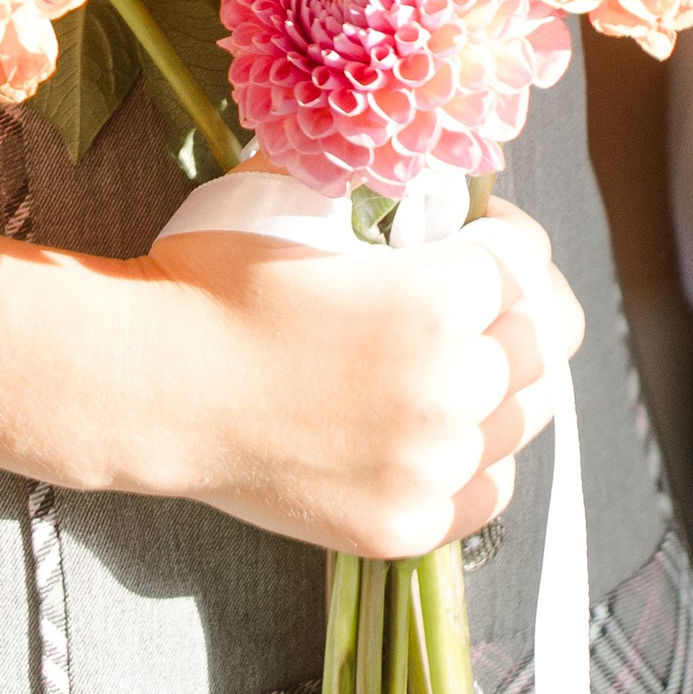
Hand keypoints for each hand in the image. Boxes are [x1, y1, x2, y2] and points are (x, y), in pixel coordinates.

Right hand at [138, 202, 583, 556]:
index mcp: (442, 298)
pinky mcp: (406, 527)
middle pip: (538, 341)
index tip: (469, 234)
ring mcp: (431, 467)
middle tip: (460, 300)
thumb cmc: (222, 278)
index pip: (526, 260)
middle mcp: (452, 387)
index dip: (499, 236)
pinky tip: (432, 430)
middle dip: (504, 309)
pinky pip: (490, 491)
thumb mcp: (305, 192)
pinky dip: (476, 460)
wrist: (153, 385)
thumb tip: (442, 166)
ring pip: (523, 418)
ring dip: (497, 384)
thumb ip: (387, 177)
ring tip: (441, 363)